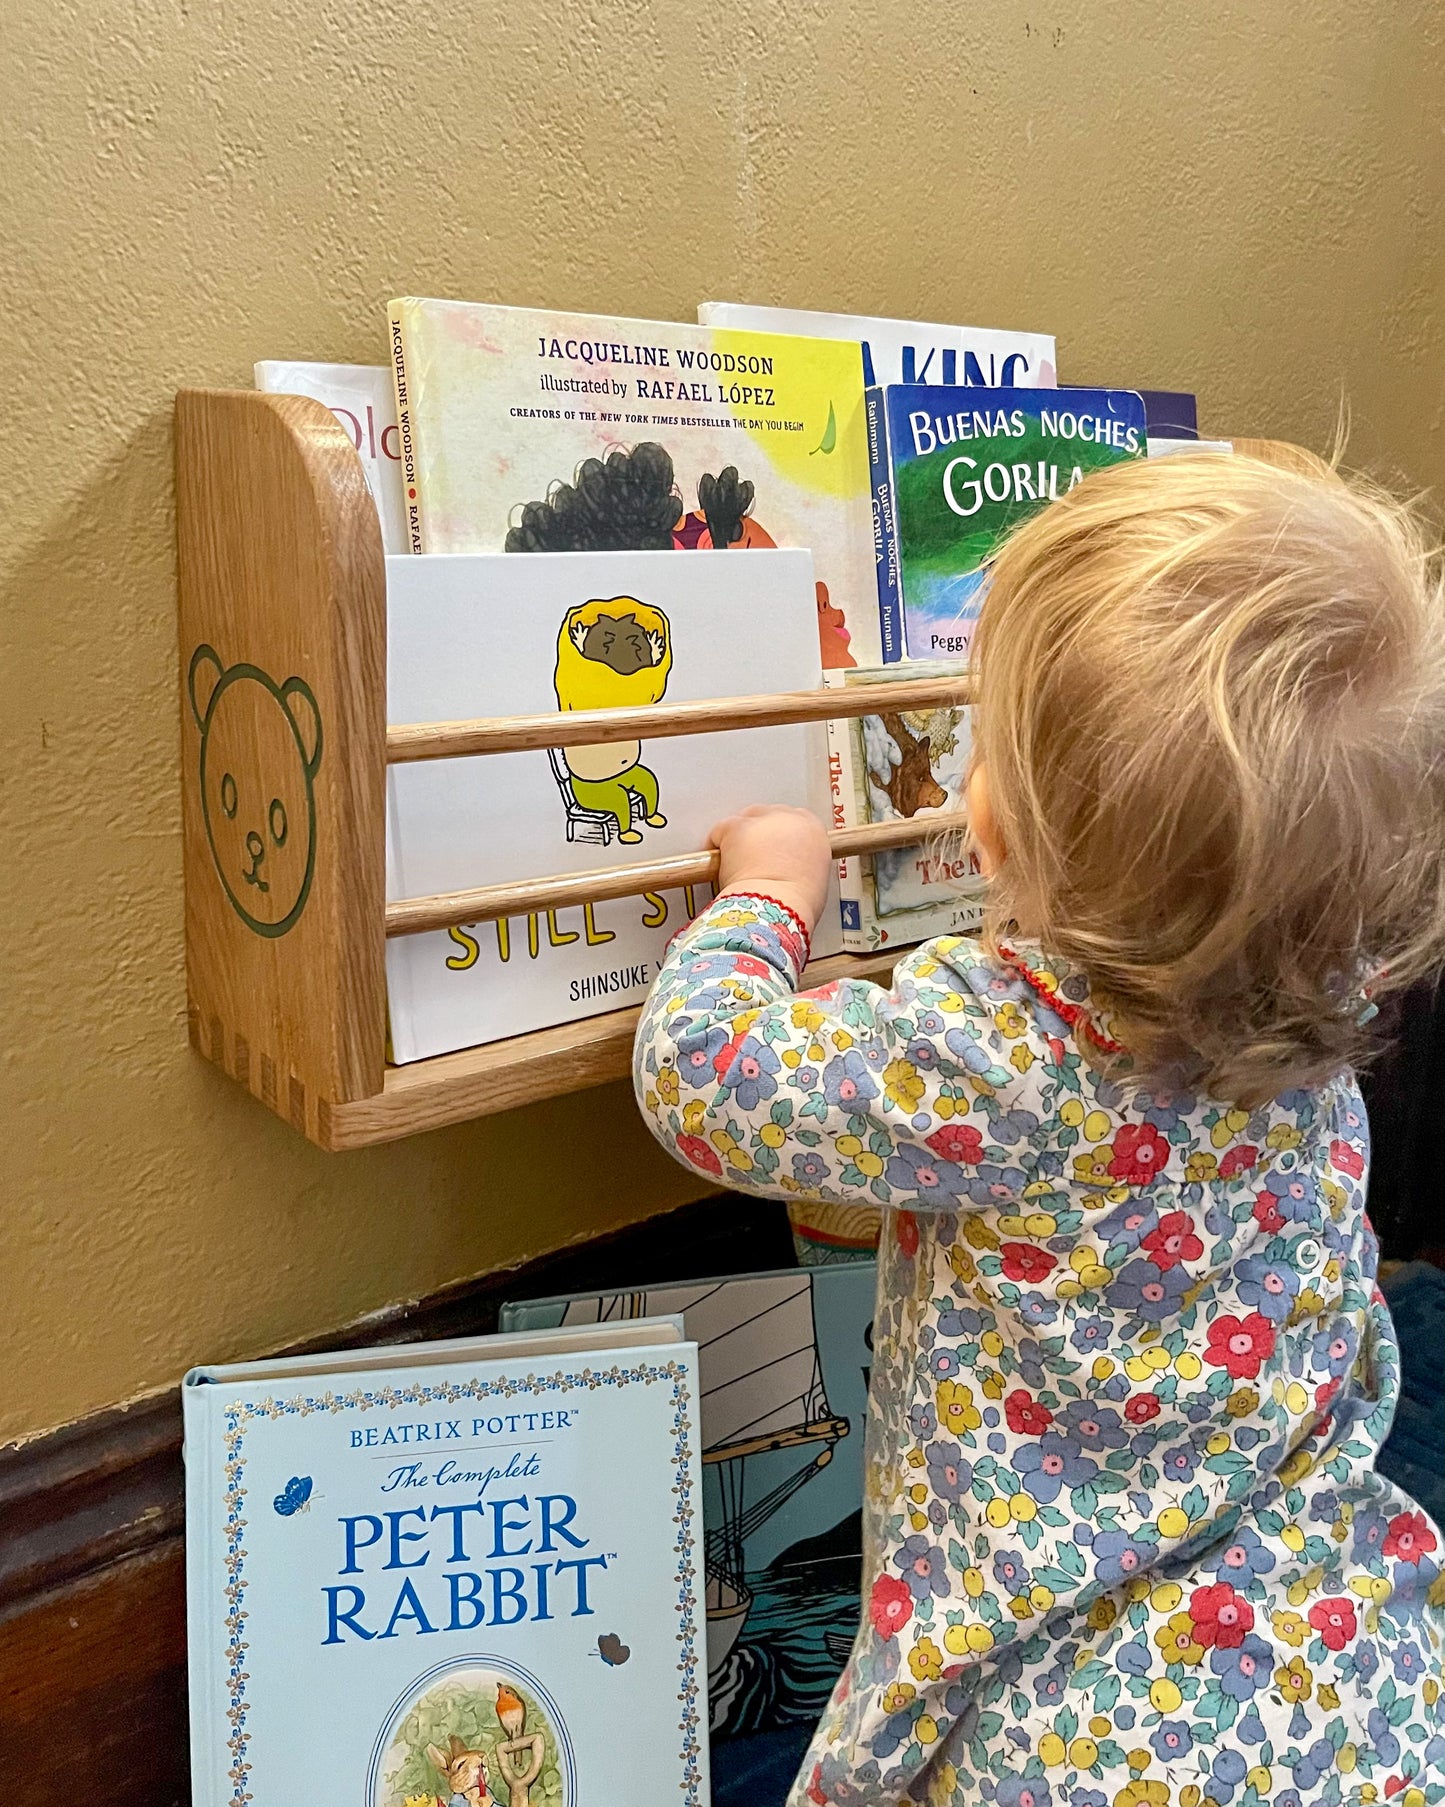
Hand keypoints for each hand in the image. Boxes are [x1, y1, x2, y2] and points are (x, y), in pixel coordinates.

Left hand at [709, 804, 831, 931]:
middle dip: (758, 834)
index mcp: (812, 828)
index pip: (794, 819)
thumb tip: (791, 869)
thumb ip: (802, 862)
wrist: (780, 905)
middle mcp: (789, 817)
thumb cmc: (797, 902)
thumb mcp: (814, 877)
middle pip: (767, 815)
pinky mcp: (737, 827)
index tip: (772, 848)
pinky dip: (716, 844)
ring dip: (739, 837)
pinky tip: (719, 862)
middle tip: (750, 858)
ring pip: (744, 820)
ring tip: (736, 863)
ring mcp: (761, 820)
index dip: (779, 834)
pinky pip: (721, 829)